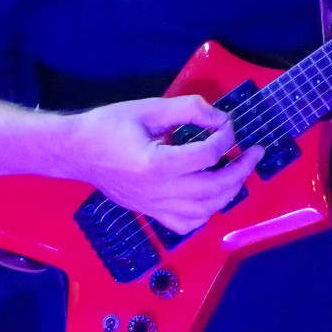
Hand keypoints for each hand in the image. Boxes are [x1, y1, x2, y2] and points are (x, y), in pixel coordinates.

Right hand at [60, 94, 261, 233]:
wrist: (76, 151)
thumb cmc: (109, 125)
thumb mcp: (150, 107)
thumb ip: (188, 109)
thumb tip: (220, 118)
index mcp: (156, 164)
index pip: (208, 156)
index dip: (226, 136)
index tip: (228, 122)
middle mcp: (158, 192)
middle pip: (214, 190)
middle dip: (241, 170)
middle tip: (255, 152)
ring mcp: (154, 208)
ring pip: (205, 212)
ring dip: (228, 193)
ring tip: (238, 171)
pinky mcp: (150, 213)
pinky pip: (186, 224)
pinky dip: (206, 213)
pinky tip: (211, 195)